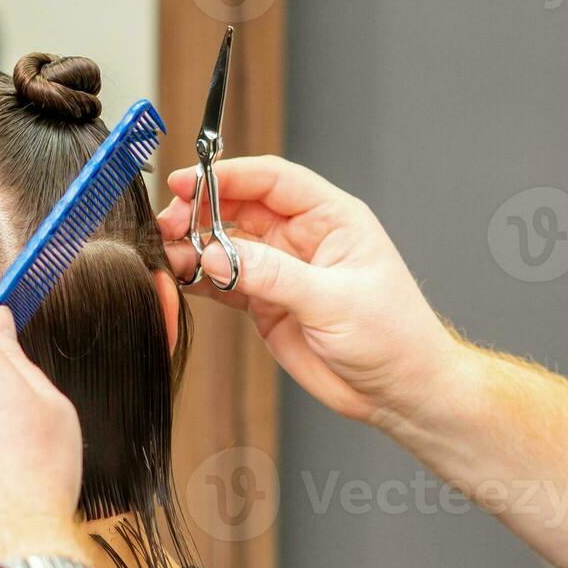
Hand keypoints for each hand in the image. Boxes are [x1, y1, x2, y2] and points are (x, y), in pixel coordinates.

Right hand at [157, 155, 467, 424]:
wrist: (399, 391)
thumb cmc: (392, 337)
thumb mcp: (334, 301)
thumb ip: (273, 276)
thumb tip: (216, 254)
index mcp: (331, 218)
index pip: (271, 180)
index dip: (227, 176)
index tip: (188, 182)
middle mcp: (303, 238)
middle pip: (240, 207)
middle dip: (201, 211)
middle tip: (169, 225)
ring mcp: (283, 270)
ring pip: (226, 244)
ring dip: (194, 246)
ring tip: (167, 254)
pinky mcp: (267, 304)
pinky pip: (225, 281)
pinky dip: (199, 279)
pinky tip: (179, 278)